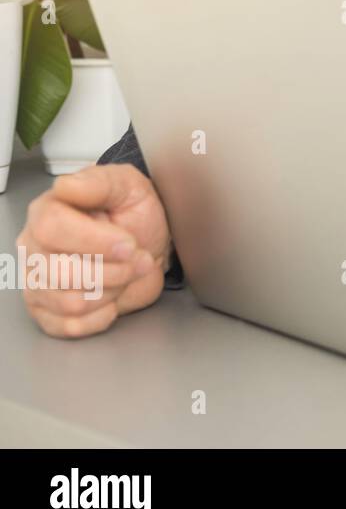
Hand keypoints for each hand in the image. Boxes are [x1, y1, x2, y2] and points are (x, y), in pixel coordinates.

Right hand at [17, 165, 169, 337]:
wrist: (148, 245)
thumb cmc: (134, 214)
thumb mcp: (127, 186)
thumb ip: (99, 182)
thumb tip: (66, 185)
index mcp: (47, 212)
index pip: (52, 229)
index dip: (96, 241)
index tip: (128, 244)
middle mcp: (34, 248)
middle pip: (62, 272)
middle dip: (114, 270)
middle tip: (136, 259)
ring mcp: (37, 282)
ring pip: (70, 303)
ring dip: (112, 291)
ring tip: (124, 274)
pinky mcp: (47, 311)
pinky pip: (70, 326)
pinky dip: (102, 315)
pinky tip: (111, 297)